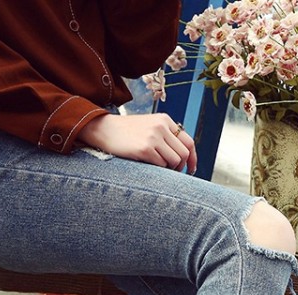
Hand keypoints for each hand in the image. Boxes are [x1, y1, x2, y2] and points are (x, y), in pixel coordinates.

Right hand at [79, 113, 197, 173]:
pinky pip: (162, 165)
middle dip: (181, 166)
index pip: (189, 142)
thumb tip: (186, 156)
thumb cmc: (128, 132)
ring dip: (170, 168)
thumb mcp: (150, 126)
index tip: (192, 169)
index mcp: (165, 120)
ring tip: (158, 167)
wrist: (104, 129)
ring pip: (176, 160)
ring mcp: (153, 137)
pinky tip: (149, 165)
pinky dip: (158, 169)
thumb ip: (167, 136)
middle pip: (184, 153)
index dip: (193, 158)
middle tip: (172, 171)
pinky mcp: (145, 148)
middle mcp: (161, 126)